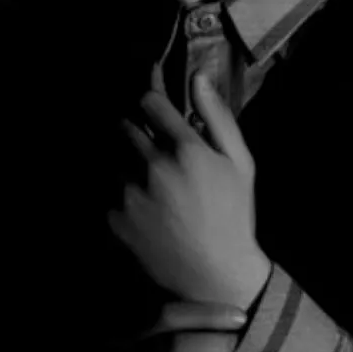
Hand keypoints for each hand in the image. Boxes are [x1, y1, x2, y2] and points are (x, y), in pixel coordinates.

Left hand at [107, 72, 272, 312]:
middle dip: (138, 133)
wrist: (216, 273)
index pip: (149, 102)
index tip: (155, 109)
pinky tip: (148, 211)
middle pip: (127, 129)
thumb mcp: (240, 163)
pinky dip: (124, 196)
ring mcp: (131, 195)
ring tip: (153, 187)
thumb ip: (218, 117)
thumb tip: (197, 77)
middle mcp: (152, 167)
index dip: (152, 101)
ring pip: (118, 161)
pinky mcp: (117, 219)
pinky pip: (112, 193)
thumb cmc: (234, 214)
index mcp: (185, 150)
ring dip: (129, 165)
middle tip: (154, 150)